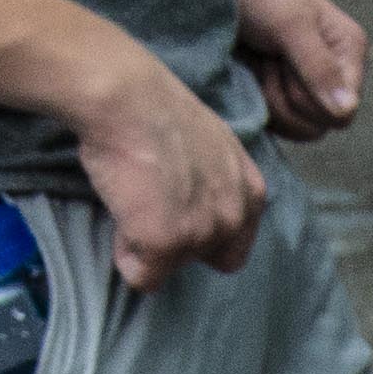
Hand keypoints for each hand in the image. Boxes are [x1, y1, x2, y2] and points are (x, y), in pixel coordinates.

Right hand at [75, 69, 275, 289]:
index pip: (235, 244)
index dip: (201, 233)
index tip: (177, 212)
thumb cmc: (158, 109)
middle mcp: (234, 217)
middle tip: (149, 205)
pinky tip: (121, 215)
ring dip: (147, 244)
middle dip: (175, 242)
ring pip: (171, 267)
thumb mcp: (214, 144)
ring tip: (132, 199)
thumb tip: (197, 200)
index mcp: (251, 193)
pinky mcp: (165, 244)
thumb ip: (218, 181)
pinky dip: (126, 256)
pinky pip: (142, 276)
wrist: (126, 97)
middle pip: (204, 259)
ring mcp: (201, 233)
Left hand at [228, 0, 372, 141]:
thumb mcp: (290, 25)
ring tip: (260, 60)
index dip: (310, 99)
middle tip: (269, 58)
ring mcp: (308, 87)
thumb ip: (319, 67)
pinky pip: (279, 125)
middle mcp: (336, 74)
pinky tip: (252, 71)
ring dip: (270, 99)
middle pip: (320, 126)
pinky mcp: (282, 94)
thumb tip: (347, 110)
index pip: (344, 113)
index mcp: (350, 53)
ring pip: (298, 129)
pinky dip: (259, 102)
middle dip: (286, 98)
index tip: (286, 61)